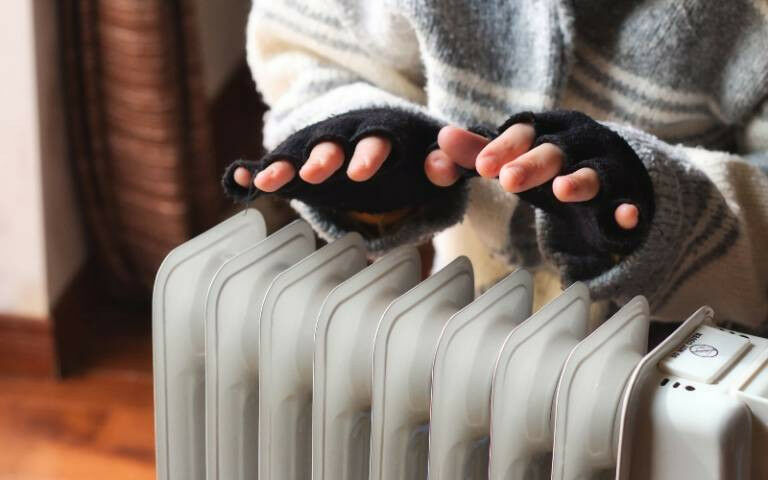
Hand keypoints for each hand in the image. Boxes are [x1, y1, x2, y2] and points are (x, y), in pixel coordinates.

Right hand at [222, 108, 463, 215]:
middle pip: (334, 145)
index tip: (360, 172)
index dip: (368, 154)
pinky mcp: (300, 165)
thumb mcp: (434, 158)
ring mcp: (319, 150)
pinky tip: (241, 180)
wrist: (381, 140)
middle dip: (324, 158)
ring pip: (301, 154)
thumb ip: (446, 165)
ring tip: (270, 180)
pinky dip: (256, 172)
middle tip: (315, 172)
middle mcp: (346, 139)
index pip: (376, 141)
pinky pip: (276, 166)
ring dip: (287, 165)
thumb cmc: (412, 155)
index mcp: (381, 136)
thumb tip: (441, 167)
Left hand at [425, 123, 638, 229]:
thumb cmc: (549, 163)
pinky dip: (628, 210)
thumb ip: (476, 152)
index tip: (481, 167)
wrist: (613, 175)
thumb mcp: (515, 158)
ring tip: (562, 190)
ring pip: (595, 173)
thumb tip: (439, 140)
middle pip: (554, 151)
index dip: (502, 147)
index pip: (522, 132)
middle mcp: (578, 143)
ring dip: (580, 181)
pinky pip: (629, 203)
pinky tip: (625, 218)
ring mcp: (606, 168)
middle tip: (508, 180)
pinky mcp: (627, 197)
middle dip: (532, 163)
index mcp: (546, 130)